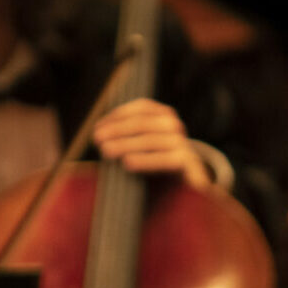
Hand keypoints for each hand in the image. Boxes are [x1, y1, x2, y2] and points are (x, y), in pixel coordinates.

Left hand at [93, 98, 217, 189]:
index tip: (97, 127)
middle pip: (142, 123)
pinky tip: (127, 162)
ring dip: (125, 144)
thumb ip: (127, 134)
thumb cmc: (157, 157)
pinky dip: (145, 160)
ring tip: (106, 151)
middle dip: (117, 129)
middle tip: (97, 138)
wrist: (189, 178)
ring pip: (151, 140)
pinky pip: (164, 159)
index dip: (117, 115)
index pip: (140, 108)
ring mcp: (182, 142)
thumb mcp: (143, 141)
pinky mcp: (187, 161)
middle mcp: (173, 124)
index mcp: (163, 114)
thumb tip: (98, 134)